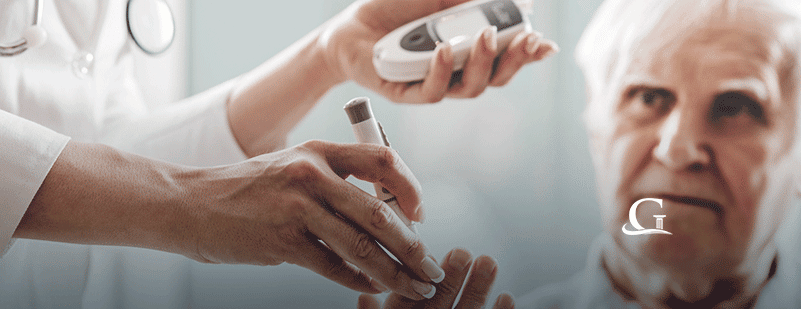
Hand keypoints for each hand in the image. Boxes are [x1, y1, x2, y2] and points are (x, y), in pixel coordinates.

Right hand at [187, 140, 443, 299]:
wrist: (190, 204)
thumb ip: (335, 181)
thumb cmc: (247, 189)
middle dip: (413, 246)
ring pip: (362, 246)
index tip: (421, 215)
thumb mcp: (292, 166)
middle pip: (380, 212)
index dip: (411, 188)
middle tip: (431, 268)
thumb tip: (385, 213)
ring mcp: (297, 208)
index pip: (383, 160)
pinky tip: (373, 287)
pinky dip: (360, 280)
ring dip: (395, 272)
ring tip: (414, 286)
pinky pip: (334, 266)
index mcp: (319, 151)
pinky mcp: (283, 241)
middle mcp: (312, 174)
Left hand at [322, 0, 558, 102]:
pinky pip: (432, 91)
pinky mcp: (409, 94)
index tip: (545, 44)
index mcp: (470, 49)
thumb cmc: (398, 7)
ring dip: (483, 63)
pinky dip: (441, 71)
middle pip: (497, 78)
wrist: (353, 24)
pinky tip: (442, 50)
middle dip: (516, 60)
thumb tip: (518, 0)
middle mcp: (458, 71)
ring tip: (486, 36)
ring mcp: (435, 84)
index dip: (529, 54)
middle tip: (527, 41)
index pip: (508, 56)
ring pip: (470, 88)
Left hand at [357, 248, 514, 308]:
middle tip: (462, 251)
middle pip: (441, 295)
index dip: (421, 272)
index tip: (423, 251)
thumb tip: (363, 297)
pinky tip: (507, 297)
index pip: (410, 292)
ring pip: (465, 308)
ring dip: (478, 286)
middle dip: (452, 274)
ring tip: (488, 261)